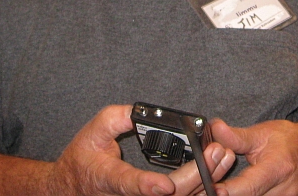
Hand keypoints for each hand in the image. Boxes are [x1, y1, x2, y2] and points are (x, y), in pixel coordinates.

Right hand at [50, 105, 235, 195]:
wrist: (73, 186)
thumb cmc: (84, 157)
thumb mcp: (94, 130)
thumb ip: (117, 117)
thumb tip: (142, 110)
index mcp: (110, 178)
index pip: (129, 184)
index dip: (147, 186)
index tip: (165, 185)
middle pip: (166, 195)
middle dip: (195, 175)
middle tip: (217, 151)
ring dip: (204, 181)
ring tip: (223, 157)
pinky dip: (199, 187)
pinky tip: (215, 171)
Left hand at [210, 119, 297, 195]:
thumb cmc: (291, 140)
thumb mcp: (263, 132)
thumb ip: (237, 136)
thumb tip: (215, 129)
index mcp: (278, 168)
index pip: (250, 186)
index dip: (230, 190)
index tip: (213, 188)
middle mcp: (285, 190)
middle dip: (230, 194)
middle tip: (210, 188)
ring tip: (225, 189)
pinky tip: (239, 191)